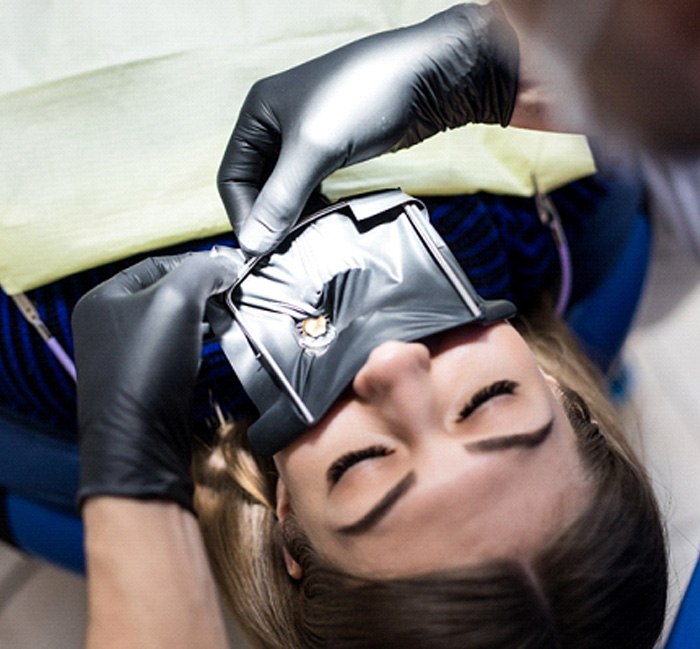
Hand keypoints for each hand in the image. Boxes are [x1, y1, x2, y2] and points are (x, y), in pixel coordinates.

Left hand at [72, 251, 239, 510]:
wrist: (139, 439)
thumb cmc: (147, 364)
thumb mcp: (176, 300)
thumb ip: (200, 271)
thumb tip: (223, 264)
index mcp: (103, 298)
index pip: (156, 264)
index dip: (194, 264)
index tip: (227, 271)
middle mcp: (106, 325)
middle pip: (163, 293)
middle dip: (199, 291)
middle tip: (230, 294)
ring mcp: (122, 356)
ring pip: (170, 323)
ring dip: (200, 317)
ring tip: (227, 316)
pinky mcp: (141, 382)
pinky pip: (171, 350)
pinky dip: (194, 342)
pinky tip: (213, 343)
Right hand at [218, 3, 518, 255]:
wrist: (428, 75)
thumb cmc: (362, 99)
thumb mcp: (314, 149)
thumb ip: (280, 199)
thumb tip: (252, 246)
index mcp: (257, 114)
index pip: (232, 178)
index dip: (244, 216)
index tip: (261, 251)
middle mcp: (276, 126)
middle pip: (258, 187)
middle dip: (270, 219)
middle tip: (286, 252)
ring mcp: (306, 139)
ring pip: (286, 191)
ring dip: (293, 217)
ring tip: (308, 242)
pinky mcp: (333, 151)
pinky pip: (311, 188)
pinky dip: (313, 208)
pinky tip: (326, 224)